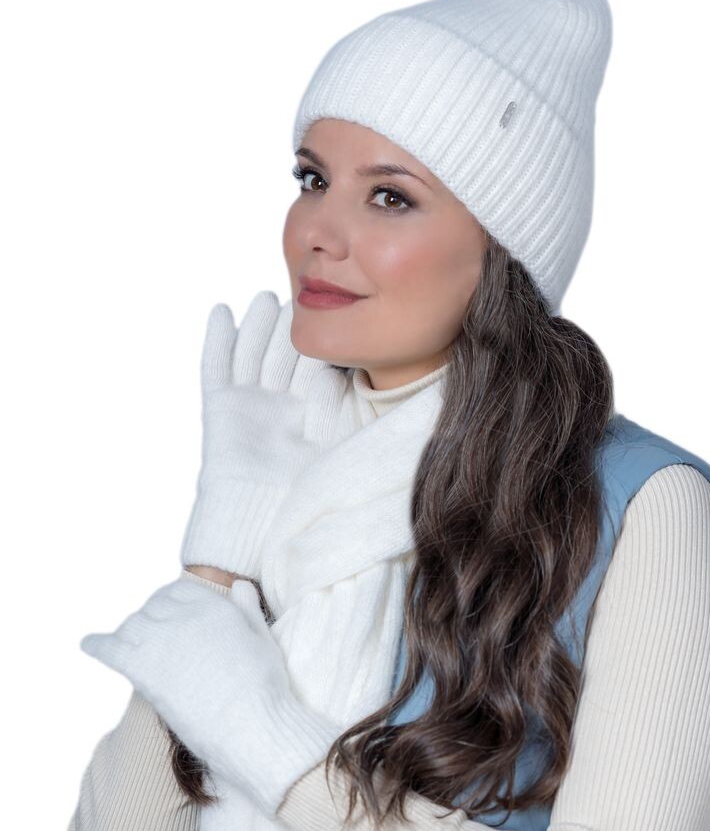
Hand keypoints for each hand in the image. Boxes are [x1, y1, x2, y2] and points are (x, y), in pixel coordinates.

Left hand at [79, 576, 341, 816]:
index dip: (169, 602)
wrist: (251, 725)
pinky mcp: (144, 669)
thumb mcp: (262, 639)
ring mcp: (162, 641)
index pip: (178, 591)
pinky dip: (97, 644)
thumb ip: (247, 609)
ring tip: (127, 644)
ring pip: (131, 625)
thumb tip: (239, 584)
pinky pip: (109, 648)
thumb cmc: (264, 688)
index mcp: (215, 607)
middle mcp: (185, 618)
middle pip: (151, 607)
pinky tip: (89, 644)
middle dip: (148, 618)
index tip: (166, 615)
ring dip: (128, 633)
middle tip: (146, 634)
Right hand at [179, 291, 318, 582]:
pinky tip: (223, 312)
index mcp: (311, 421)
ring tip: (268, 296)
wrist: (248, 540)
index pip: (319, 371)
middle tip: (305, 290)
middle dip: (294, 326)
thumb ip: (345, 422)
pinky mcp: (219, 413)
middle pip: (286, 356)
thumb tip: (372, 390)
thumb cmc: (298, 511)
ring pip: (253, 354)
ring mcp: (248, 409)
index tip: (344, 311)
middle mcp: (281, 411)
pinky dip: (218, 340)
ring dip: (259, 325)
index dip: (327, 344)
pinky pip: (216, 368)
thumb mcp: (333, 459)